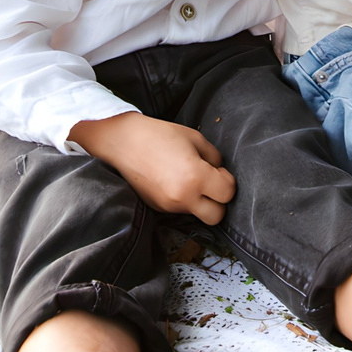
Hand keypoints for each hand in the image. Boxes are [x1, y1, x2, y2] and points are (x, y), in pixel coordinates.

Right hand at [70, 113, 235, 224]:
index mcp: (195, 177)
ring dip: (199, 200)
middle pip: (216, 217)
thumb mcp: (195, 138)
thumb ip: (214, 157)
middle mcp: (183, 197)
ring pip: (197, 213)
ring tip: (187, 177)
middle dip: (218, 202)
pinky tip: (173, 181)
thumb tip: (220, 171)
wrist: (124, 143)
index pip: (228, 193)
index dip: (228, 181)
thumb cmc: (159, 135)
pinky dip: (183, 200)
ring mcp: (169, 206)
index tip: (219, 171)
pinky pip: (179, 210)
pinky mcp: (157, 208)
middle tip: (210, 183)